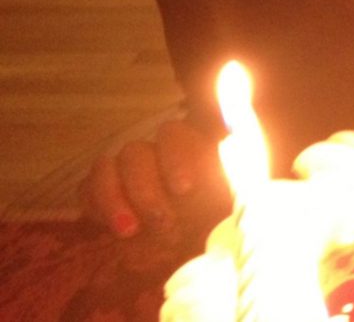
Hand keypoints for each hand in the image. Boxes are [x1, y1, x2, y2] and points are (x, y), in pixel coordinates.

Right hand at [79, 120, 229, 238]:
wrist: (194, 244)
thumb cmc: (216, 215)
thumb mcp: (233, 194)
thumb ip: (237, 171)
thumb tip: (242, 145)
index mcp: (186, 147)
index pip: (172, 134)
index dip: (175, 158)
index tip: (184, 189)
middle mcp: (152, 153)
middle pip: (135, 152)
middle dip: (144, 188)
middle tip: (162, 221)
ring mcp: (122, 172)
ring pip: (105, 167)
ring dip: (113, 199)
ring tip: (129, 231)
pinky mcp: (101, 195)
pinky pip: (85, 190)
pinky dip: (94, 207)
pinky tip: (108, 230)